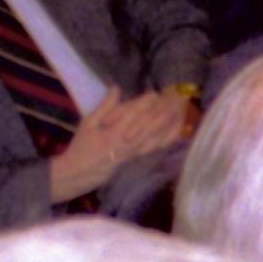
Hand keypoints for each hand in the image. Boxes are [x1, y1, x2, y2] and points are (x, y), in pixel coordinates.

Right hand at [46, 88, 194, 202]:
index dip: (144, 104)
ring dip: (170, 121)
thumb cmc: (83, 146)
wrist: (82, 173)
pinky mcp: (142, 158)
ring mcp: (137, 152)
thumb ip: (104, 106)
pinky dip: (171, 136)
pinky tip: (179, 126)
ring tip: (181, 108)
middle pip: (150, 125)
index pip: (132, 116)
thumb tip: (116, 88)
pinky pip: (159, 147)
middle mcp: (128, 144)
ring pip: (158, 136)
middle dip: (163, 110)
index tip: (154, 93)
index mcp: (112, 134)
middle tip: (174, 97)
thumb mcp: (88, 123)